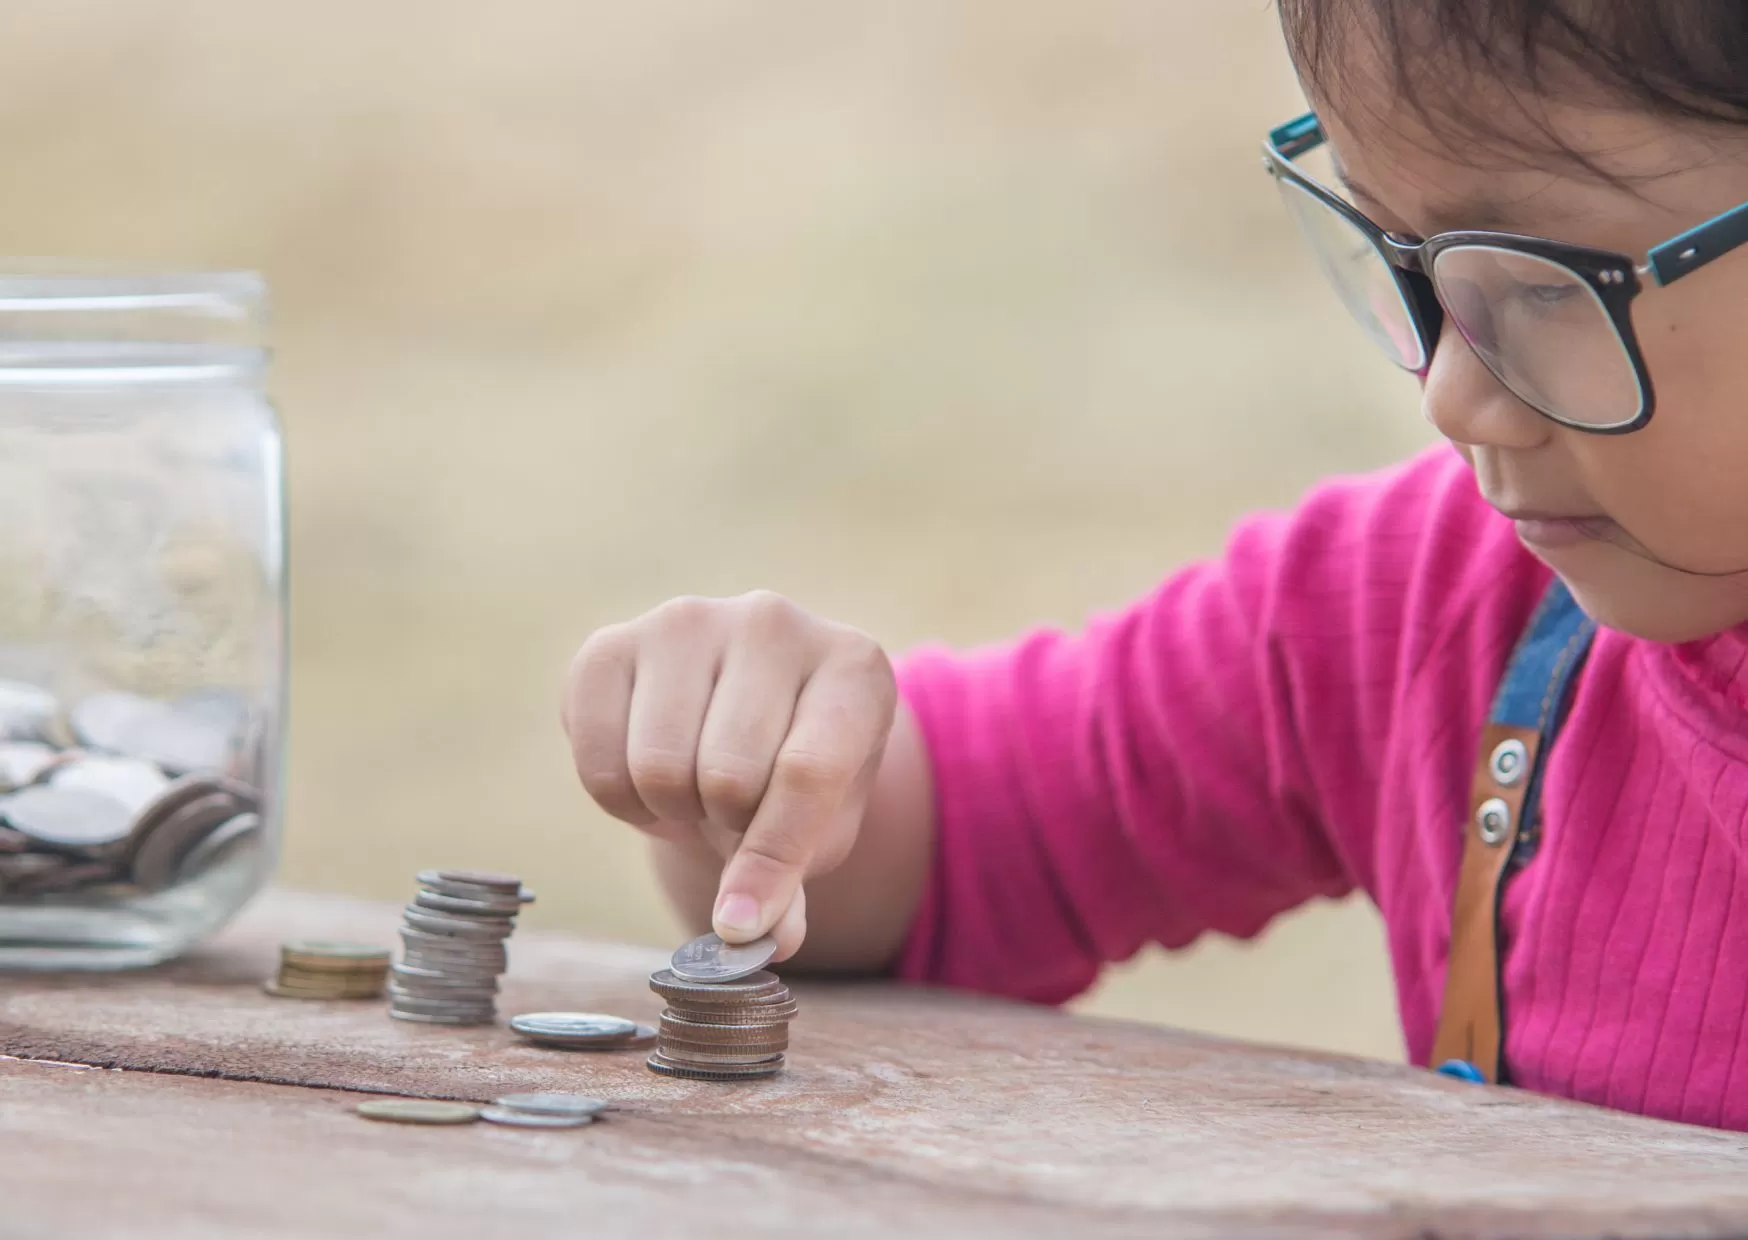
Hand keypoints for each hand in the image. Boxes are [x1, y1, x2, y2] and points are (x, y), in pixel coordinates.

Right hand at [561, 591, 897, 959]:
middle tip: (732, 815)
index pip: (807, 772)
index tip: (743, 925)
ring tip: (694, 789)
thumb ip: (793, 884)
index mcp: (852, 666)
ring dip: (672, 809)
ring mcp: (687, 621)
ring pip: (657, 767)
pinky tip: (647, 768)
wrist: (741, 710)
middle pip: (726, 775)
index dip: (772, 858)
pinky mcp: (610, 642)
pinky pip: (596, 760)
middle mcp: (772, 623)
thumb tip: (756, 934)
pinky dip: (619, 799)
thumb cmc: (794, 772)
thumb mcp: (821, 825)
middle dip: (725, 824)